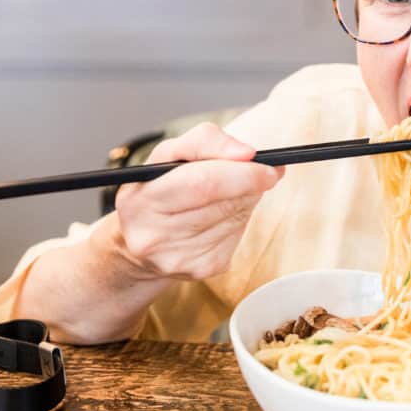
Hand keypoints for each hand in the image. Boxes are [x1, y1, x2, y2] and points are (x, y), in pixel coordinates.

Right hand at [112, 122, 282, 280]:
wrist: (141, 244)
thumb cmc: (159, 188)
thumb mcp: (169, 154)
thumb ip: (205, 141)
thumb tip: (248, 154)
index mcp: (141, 202)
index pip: (203, 183)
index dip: (243, 173)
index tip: (269, 166)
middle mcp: (155, 236)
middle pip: (225, 203)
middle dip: (251, 184)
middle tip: (265, 174)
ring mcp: (179, 258)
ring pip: (237, 218)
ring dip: (246, 200)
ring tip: (230, 192)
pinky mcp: (202, 269)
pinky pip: (238, 236)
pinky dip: (240, 219)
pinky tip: (222, 215)